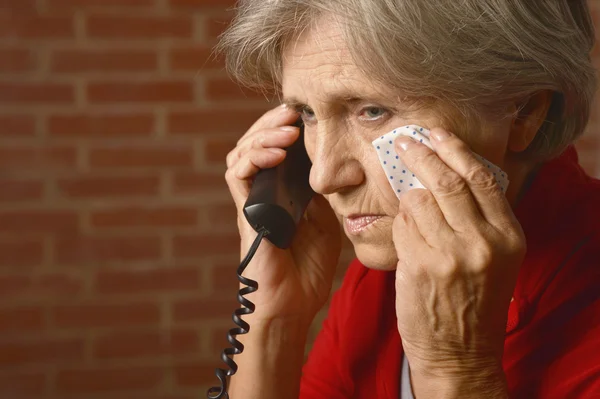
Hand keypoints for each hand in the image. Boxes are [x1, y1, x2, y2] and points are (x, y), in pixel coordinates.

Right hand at [225, 105, 341, 327]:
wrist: (293, 303)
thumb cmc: (307, 268)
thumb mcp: (324, 220)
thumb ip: (319, 193)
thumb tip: (324, 165)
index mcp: (279, 192)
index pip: (273, 150)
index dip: (283, 129)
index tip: (304, 114)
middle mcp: (261, 193)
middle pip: (253, 145)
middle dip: (270, 124)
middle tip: (291, 111)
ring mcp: (251, 202)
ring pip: (241, 154)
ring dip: (263, 135)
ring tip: (286, 127)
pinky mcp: (245, 213)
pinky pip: (238, 176)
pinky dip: (255, 158)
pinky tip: (278, 153)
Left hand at [392, 128, 525, 395]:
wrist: (460, 352)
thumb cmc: (472, 301)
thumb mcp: (494, 259)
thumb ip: (479, 219)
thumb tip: (446, 171)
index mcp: (508, 236)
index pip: (481, 178)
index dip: (455, 149)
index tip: (437, 133)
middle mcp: (484, 242)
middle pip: (447, 180)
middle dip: (421, 154)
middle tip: (404, 141)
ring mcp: (452, 254)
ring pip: (418, 200)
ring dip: (408, 200)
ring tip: (412, 215)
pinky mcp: (421, 265)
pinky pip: (402, 225)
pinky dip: (400, 225)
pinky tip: (407, 240)